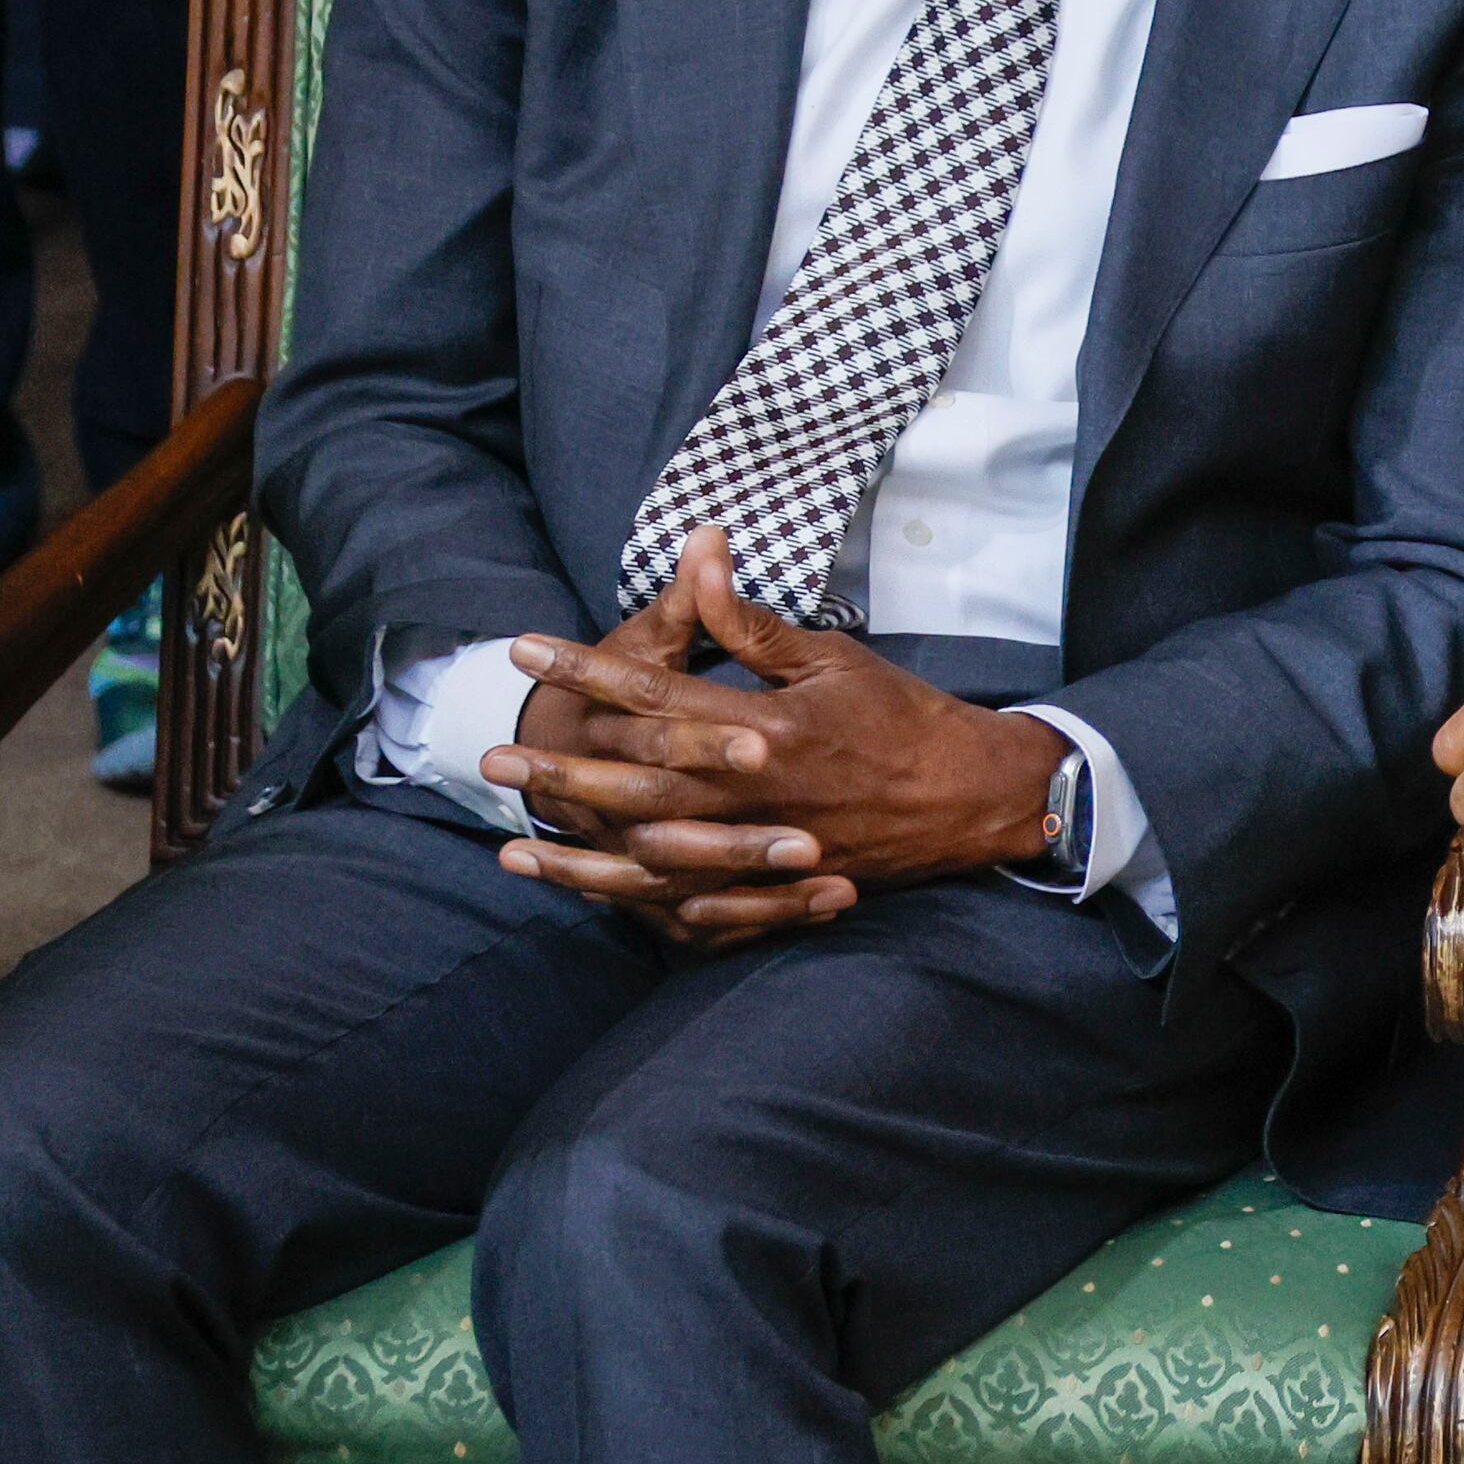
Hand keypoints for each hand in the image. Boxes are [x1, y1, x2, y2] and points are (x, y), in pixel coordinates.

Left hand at [485, 527, 1068, 932]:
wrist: (970, 797)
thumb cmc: (903, 717)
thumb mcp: (832, 657)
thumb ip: (751, 624)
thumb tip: (700, 559)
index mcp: (766, 727)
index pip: (656, 691)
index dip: (587, 668)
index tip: (529, 648)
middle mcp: (753, 793)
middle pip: (635, 782)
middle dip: (560, 767)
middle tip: (492, 758)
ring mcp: (760, 849)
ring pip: (650, 857)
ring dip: (578, 851)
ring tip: (512, 844)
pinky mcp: (773, 886)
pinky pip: (691, 903)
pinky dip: (636, 903)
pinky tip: (587, 896)